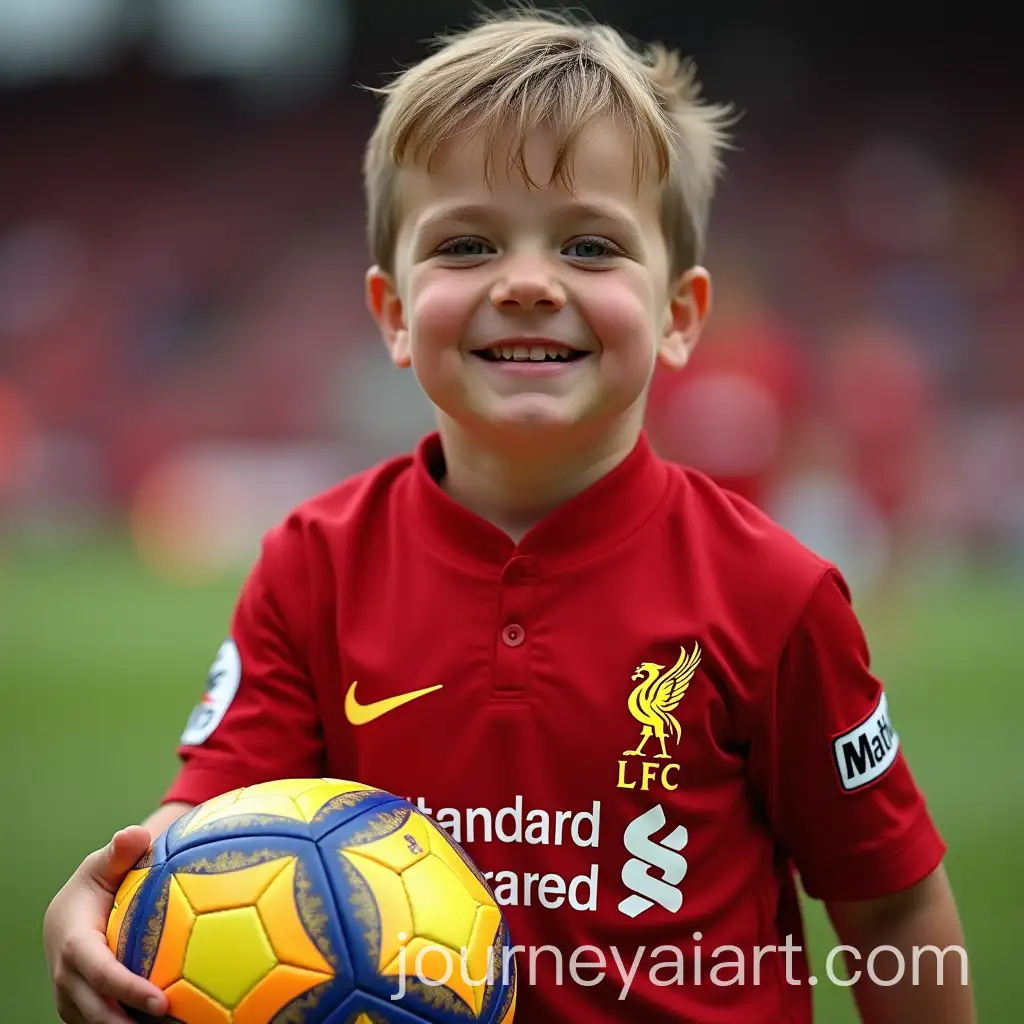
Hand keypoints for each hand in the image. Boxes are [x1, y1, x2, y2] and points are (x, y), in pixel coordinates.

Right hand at [44, 827, 168, 1023]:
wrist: (71, 911)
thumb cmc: (96, 882)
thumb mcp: (103, 864)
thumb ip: (119, 852)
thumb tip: (135, 834)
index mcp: (74, 944)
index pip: (101, 974)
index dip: (128, 991)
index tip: (162, 1003)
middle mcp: (67, 978)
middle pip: (98, 1013)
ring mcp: (71, 998)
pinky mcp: (83, 1008)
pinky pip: (104, 1023)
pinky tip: (169, 1023)